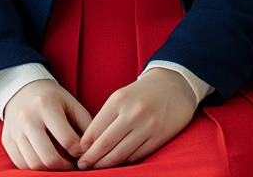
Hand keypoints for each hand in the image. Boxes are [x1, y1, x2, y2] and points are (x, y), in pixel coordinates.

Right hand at [2, 79, 92, 170]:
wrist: (22, 90)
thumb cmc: (53, 99)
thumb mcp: (72, 104)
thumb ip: (86, 125)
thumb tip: (93, 150)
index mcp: (46, 105)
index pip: (68, 140)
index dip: (80, 153)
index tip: (85, 154)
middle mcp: (28, 118)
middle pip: (49, 158)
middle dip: (66, 167)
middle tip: (74, 165)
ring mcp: (15, 131)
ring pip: (34, 165)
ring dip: (51, 170)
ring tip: (61, 164)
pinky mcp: (7, 140)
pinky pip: (21, 164)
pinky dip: (35, 169)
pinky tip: (45, 162)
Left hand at [76, 68, 197, 169]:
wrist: (175, 85)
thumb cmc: (142, 93)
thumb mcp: (121, 96)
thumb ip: (106, 118)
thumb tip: (88, 144)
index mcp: (119, 99)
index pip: (94, 130)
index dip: (84, 146)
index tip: (78, 154)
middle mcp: (133, 113)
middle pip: (105, 145)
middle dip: (91, 159)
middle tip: (83, 166)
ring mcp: (147, 126)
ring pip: (120, 154)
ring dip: (106, 164)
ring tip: (98, 167)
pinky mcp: (159, 137)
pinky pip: (137, 156)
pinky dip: (126, 161)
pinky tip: (119, 162)